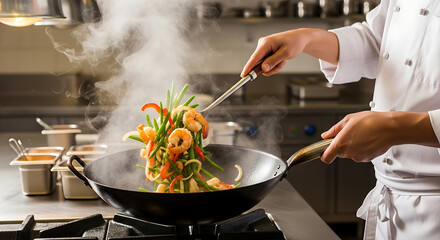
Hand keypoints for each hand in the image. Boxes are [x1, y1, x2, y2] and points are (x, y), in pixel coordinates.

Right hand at [240, 28, 338, 76]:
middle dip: (270, 68)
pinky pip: (267, 63)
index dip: (248, 68)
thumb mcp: (285, 53)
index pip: (254, 58)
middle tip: (280, 64)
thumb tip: (263, 69)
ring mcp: (264, 48)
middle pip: (259, 64)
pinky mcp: (266, 51)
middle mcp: (262, 45)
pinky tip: (281, 59)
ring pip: (264, 65)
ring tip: (283, 60)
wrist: (300, 38)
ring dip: (274, 66)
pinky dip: (275, 64)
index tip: (243, 75)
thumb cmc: (294, 43)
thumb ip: (273, 61)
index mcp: (265, 43)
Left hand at [320, 111, 438, 163]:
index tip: (324, 150)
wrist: (391, 128)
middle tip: (350, 133)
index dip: (324, 154)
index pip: (326, 157)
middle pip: (339, 153)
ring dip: (353, 145)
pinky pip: (359, 154)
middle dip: (342, 144)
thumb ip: (334, 129)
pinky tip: (367, 139)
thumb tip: (325, 135)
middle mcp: (348, 153)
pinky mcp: (367, 158)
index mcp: (341, 143)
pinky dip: (361, 148)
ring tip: (362, 134)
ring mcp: (358, 157)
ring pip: (350, 153)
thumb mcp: (348, 120)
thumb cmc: (372, 122)